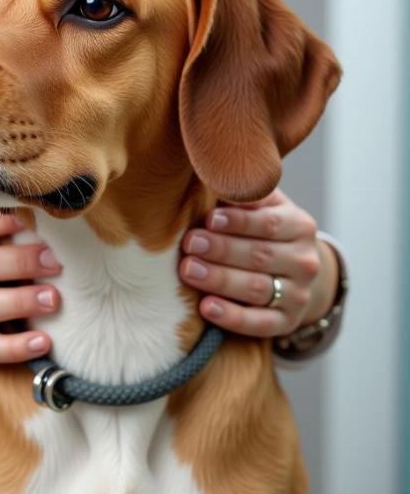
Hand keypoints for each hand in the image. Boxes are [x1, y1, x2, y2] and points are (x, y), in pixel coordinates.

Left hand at [178, 188, 337, 337]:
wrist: (291, 272)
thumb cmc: (260, 228)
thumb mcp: (261, 204)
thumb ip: (245, 191)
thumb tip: (215, 169)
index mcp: (298, 225)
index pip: (269, 223)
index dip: (238, 221)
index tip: (210, 218)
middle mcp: (304, 261)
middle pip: (259, 256)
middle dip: (221, 249)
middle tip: (188, 243)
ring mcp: (299, 295)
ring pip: (256, 288)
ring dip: (220, 280)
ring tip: (188, 270)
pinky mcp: (286, 322)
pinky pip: (259, 324)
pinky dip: (232, 317)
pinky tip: (206, 308)